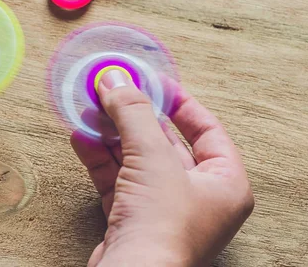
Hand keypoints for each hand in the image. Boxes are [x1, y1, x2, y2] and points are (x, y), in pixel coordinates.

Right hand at [71, 70, 253, 266]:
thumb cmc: (162, 228)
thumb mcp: (153, 157)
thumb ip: (134, 114)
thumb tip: (116, 78)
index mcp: (225, 184)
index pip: (207, 130)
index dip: (180, 102)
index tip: (153, 81)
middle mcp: (199, 199)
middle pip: (166, 144)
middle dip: (136, 116)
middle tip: (114, 91)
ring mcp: (165, 213)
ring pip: (138, 161)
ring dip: (113, 135)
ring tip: (91, 110)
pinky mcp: (135, 223)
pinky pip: (119, 181)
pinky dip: (101, 160)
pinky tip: (82, 138)